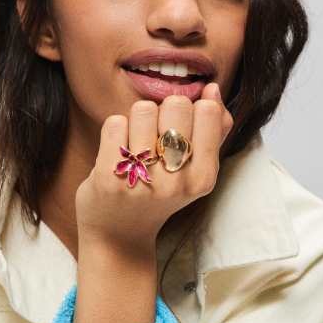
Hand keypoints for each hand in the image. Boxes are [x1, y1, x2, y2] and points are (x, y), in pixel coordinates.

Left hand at [75, 82, 232, 255]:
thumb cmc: (161, 192)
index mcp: (204, 178)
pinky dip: (115, 131)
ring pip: (143, 109)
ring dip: (137, 120)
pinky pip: (115, 123)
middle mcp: (176, 182)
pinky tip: (118, 153)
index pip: (207, 110)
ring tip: (137, 146)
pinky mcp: (109, 178)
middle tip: (156, 138)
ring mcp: (142, 181)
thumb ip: (213, 129)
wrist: (119, 235)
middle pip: (177, 104)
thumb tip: (212, 88)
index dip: (191, 110)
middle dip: (164, 111)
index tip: (180, 130)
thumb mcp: (196, 169)